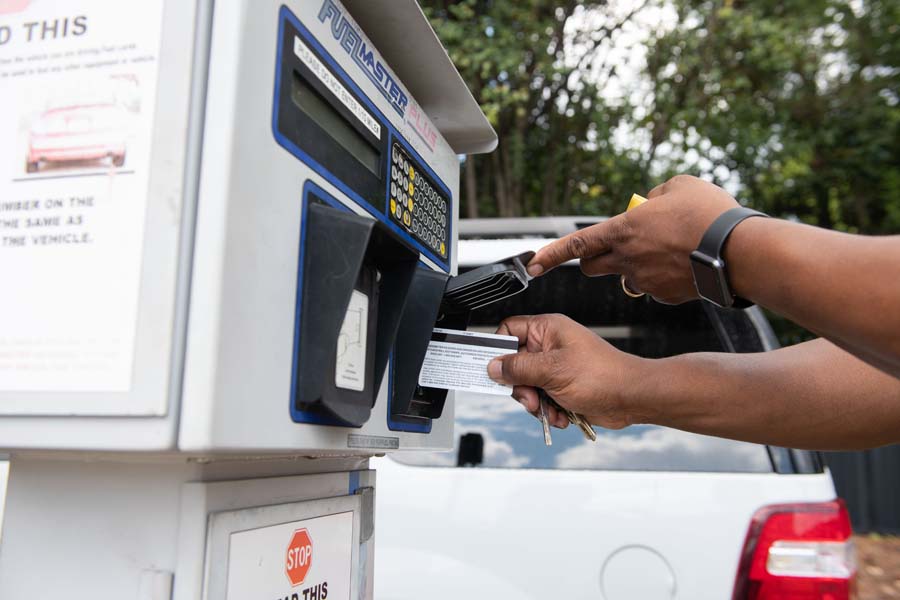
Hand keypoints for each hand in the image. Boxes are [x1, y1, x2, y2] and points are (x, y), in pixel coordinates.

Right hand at [486, 314, 647, 429]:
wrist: (631, 398)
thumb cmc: (601, 375)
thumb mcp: (552, 370)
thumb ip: (519, 368)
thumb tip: (494, 367)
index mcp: (547, 329)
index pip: (509, 330)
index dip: (498, 349)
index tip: (492, 368)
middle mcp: (550, 346)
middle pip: (514, 363)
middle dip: (520, 386)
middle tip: (529, 397)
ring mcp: (556, 367)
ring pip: (526, 385)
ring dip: (534, 402)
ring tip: (548, 408)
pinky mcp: (562, 386)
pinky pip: (541, 398)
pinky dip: (547, 410)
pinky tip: (560, 414)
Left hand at [526, 175, 739, 303]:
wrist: (738, 251)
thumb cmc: (710, 214)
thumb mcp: (679, 186)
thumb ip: (655, 194)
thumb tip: (651, 202)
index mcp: (624, 229)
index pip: (576, 244)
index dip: (550, 254)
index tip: (532, 264)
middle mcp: (627, 259)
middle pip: (592, 266)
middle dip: (593, 260)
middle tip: (608, 250)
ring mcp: (644, 280)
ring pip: (626, 277)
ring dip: (635, 267)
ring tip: (667, 252)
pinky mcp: (663, 296)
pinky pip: (653, 287)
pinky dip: (661, 278)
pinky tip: (684, 266)